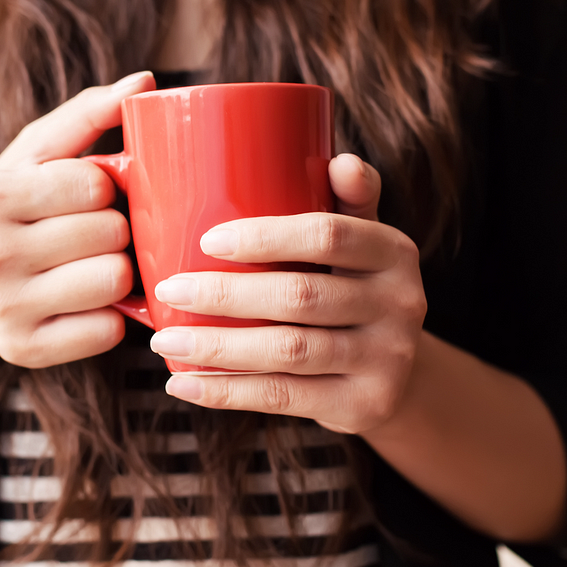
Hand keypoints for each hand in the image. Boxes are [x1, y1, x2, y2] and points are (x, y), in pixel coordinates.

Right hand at [0, 72, 155, 366]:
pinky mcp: (26, 350)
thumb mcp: (33, 155)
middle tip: (95, 234)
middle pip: (110, 234)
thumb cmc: (12, 208)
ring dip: (118, 272)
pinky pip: (108, 330)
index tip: (88, 195)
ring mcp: (5, 308)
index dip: (104, 188)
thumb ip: (87, 115)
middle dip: (114, 230)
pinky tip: (86, 303)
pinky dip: (109, 316)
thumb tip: (145, 81)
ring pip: (114, 281)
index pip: (93, 185)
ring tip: (95, 264)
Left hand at [151, 153, 426, 435]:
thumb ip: (347, 202)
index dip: (267, 237)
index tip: (206, 240)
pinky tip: (184, 382)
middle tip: (168, 290)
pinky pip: (285, 397)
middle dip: (226, 294)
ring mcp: (388, 359)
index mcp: (394, 252)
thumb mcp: (360, 244)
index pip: (328, 235)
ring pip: (288, 351)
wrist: (395, 373)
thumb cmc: (353, 288)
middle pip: (301, 295)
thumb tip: (340, 160)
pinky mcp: (366, 406)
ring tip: (163, 339)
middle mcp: (402, 304)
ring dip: (218, 346)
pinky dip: (228, 392)